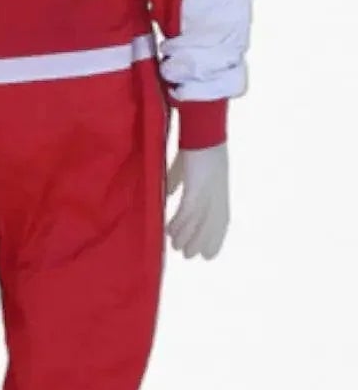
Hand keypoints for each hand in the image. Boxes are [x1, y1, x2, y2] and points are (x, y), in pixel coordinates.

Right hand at [166, 142, 229, 259]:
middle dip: (201, 242)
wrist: (203, 133)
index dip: (214, 237)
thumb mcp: (187, 169)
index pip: (220, 221)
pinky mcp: (197, 190)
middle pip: (211, 226)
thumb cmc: (196, 146)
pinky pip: (188, 214)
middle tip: (189, 256)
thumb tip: (168, 194)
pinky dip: (179, 225)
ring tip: (177, 249)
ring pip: (199, 223)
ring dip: (188, 238)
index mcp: (219, 192)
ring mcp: (209, 194)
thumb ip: (178, 182)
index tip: (207, 253)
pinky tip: (170, 233)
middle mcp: (217, 196)